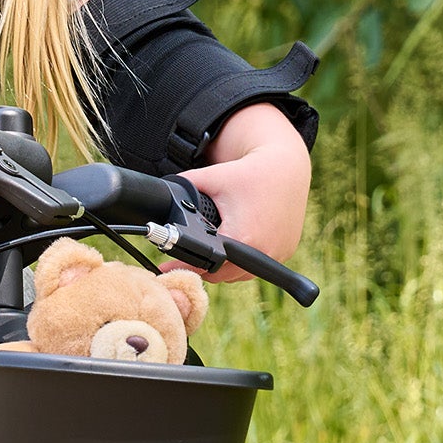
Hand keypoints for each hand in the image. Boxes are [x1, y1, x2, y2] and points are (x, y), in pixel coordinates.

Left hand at [182, 103, 311, 282]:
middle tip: (185, 258)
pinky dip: (241, 263)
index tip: (166, 269)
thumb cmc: (248, 172)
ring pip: (238, 275)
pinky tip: (231, 249)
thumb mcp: (211, 178)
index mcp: (242, 237)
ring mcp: (277, 255)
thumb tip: (156, 196)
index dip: (184, 266)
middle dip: (201, 267)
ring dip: (222, 268)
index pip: (205, 265)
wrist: (286, 167)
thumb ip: (183, 188)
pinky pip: (255, 268)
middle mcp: (262, 252)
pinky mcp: (285, 252)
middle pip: (220, 275)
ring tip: (208, 251)